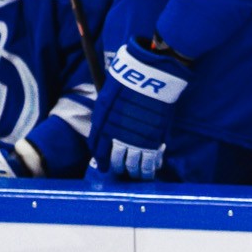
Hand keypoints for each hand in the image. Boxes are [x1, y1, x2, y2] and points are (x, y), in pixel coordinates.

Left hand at [94, 38, 189, 180]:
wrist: (151, 77)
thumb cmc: (128, 80)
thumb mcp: (110, 94)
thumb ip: (109, 114)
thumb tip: (109, 129)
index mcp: (103, 122)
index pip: (98, 148)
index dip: (101, 160)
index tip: (103, 167)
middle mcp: (118, 134)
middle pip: (116, 159)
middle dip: (118, 168)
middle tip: (121, 171)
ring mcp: (137, 138)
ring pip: (134, 163)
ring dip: (135, 171)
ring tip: (138, 175)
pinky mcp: (154, 139)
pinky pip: (151, 159)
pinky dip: (151, 165)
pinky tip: (152, 168)